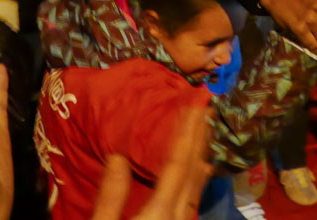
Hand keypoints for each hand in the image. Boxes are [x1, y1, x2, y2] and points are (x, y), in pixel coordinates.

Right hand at [91, 104, 212, 219]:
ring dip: (202, 155)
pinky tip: (202, 168)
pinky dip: (199, 177)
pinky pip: (194, 196)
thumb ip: (110, 198)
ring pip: (197, 184)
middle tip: (206, 110)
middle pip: (193, 171)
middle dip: (199, 139)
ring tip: (206, 131)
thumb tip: (116, 157)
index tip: (192, 107)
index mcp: (159, 212)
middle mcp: (178, 215)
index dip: (186, 133)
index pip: (177, 165)